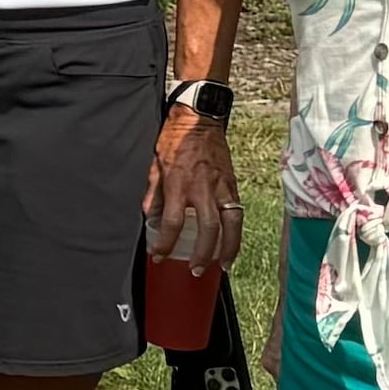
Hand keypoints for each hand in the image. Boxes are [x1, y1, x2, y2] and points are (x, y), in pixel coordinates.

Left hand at [145, 111, 241, 269]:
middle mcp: (203, 188)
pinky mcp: (233, 184)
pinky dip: (236, 231)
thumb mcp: (154, 167)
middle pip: (208, 229)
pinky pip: (238, 212)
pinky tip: (232, 244)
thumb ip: (152, 195)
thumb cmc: (174, 140)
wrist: (199, 119)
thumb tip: (150, 219)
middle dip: (203, 253)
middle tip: (196, 270)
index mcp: (178, 184)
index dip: (165, 243)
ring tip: (223, 265)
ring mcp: (221, 186)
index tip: (159, 255)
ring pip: (231, 224)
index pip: (171, 222)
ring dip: (229, 248)